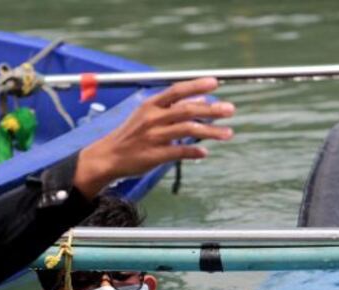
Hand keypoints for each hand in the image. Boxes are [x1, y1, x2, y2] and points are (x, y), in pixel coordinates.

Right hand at [73, 77, 234, 197]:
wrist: (109, 157)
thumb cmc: (131, 135)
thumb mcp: (147, 116)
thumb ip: (172, 109)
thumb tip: (200, 103)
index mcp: (151, 105)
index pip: (177, 91)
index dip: (196, 86)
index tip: (215, 83)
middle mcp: (152, 118)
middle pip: (187, 110)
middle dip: (211, 110)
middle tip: (230, 110)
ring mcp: (154, 137)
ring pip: (187, 130)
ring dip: (210, 131)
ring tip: (227, 133)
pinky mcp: (154, 155)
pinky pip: (179, 151)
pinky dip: (194, 151)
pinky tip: (204, 152)